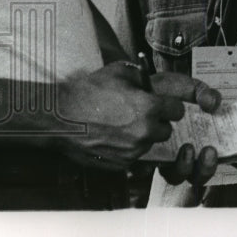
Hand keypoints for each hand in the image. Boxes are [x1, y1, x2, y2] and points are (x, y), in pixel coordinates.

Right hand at [55, 63, 221, 173]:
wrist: (59, 117)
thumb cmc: (88, 92)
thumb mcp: (119, 72)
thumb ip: (143, 77)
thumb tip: (154, 81)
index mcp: (149, 108)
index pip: (177, 110)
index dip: (169, 106)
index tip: (161, 104)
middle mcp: (144, 132)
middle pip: (166, 130)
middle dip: (157, 122)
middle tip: (140, 115)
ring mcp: (132, 151)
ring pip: (149, 144)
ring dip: (142, 137)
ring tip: (122, 125)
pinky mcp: (120, 164)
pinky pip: (134, 156)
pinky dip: (127, 149)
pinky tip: (112, 137)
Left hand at [149, 71, 222, 186]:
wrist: (112, 99)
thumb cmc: (148, 90)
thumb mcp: (176, 85)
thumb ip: (198, 90)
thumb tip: (216, 103)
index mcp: (195, 129)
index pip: (222, 146)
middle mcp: (184, 146)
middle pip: (203, 168)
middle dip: (209, 167)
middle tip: (210, 152)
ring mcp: (166, 156)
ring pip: (185, 175)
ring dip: (191, 168)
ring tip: (187, 151)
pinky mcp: (149, 164)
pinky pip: (164, 175)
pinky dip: (172, 168)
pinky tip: (171, 154)